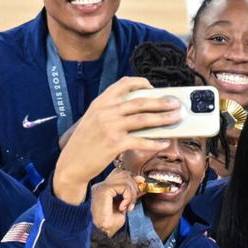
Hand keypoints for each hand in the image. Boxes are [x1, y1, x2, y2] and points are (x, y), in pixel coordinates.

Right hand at [53, 77, 180, 203]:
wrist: (71, 164)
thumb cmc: (85, 143)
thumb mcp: (93, 120)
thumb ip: (111, 112)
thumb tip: (140, 112)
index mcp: (100, 103)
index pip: (123, 84)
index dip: (141, 83)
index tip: (153, 87)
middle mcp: (105, 112)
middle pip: (139, 102)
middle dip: (161, 102)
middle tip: (175, 103)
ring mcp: (110, 127)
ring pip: (143, 120)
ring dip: (163, 119)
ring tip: (176, 118)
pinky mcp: (114, 144)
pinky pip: (140, 141)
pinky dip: (155, 142)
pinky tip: (164, 143)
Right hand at [90, 167, 142, 236]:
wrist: (105, 232)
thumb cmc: (113, 221)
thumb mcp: (125, 203)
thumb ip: (131, 191)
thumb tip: (141, 180)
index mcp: (103, 187)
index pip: (119, 173)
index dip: (132, 178)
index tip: (140, 185)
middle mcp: (100, 185)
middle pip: (124, 174)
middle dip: (134, 187)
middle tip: (132, 202)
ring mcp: (101, 187)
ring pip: (126, 180)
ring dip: (132, 194)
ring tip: (128, 206)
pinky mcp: (104, 190)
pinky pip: (124, 187)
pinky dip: (128, 197)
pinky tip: (123, 207)